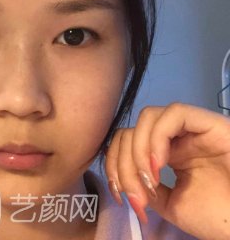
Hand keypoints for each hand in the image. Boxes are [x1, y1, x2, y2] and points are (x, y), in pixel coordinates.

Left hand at [105, 102, 229, 239]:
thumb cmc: (216, 217)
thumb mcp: (169, 203)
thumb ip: (145, 186)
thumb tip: (121, 176)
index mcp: (166, 152)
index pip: (126, 140)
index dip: (114, 163)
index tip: (118, 194)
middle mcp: (176, 136)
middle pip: (132, 130)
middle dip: (124, 164)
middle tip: (137, 194)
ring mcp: (191, 127)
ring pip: (148, 117)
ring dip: (139, 150)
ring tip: (150, 180)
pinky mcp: (208, 122)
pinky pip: (175, 113)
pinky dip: (158, 137)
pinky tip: (160, 163)